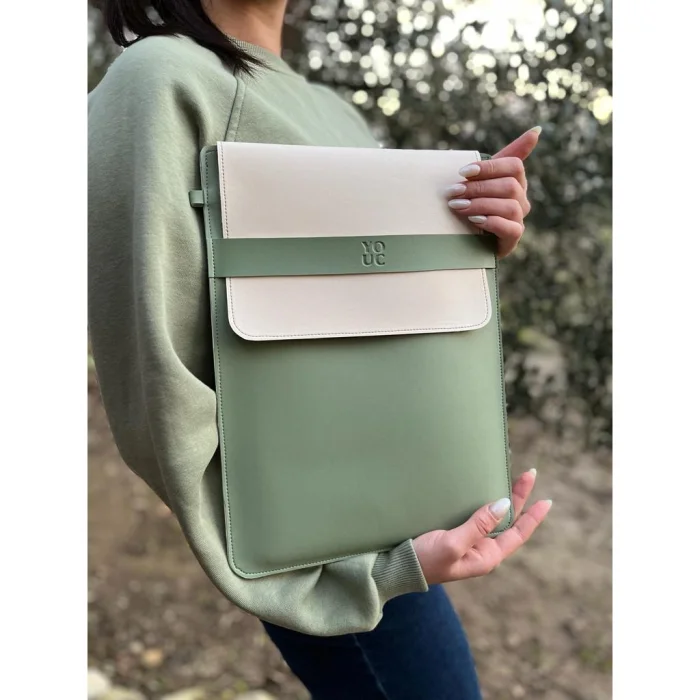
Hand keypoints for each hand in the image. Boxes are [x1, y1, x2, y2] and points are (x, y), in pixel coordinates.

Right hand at [413, 469, 550, 584]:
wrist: (396, 567)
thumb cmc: (424, 560)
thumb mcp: (453, 544)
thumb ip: (478, 525)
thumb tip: (503, 504)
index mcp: (486, 556)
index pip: (517, 534)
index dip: (532, 517)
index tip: (546, 499)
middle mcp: (481, 549)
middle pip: (507, 521)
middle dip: (519, 497)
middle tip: (528, 473)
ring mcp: (468, 541)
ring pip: (493, 516)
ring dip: (503, 497)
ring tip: (511, 476)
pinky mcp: (453, 533)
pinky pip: (477, 515)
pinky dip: (484, 500)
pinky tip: (483, 489)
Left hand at [445, 126, 540, 258]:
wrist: (466, 238)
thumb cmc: (474, 204)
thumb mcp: (483, 179)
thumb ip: (501, 157)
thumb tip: (537, 130)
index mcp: (515, 180)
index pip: (514, 165)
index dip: (490, 167)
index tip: (463, 172)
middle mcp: (521, 199)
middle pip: (509, 186)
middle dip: (478, 187)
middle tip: (453, 191)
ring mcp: (519, 219)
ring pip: (509, 206)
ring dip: (481, 204)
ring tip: (458, 206)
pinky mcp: (513, 238)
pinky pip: (510, 228)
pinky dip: (492, 222)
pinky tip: (474, 221)